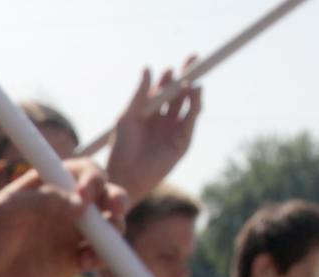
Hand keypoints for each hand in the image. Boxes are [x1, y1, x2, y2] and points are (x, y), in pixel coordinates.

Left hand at [0, 163, 129, 276]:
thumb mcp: (8, 211)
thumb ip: (45, 202)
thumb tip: (84, 206)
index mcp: (49, 184)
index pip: (84, 171)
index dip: (93, 178)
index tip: (86, 193)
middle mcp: (65, 206)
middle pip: (105, 195)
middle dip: (117, 199)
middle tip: (115, 210)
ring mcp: (70, 234)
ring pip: (108, 226)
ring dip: (113, 230)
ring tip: (96, 244)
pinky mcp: (72, 262)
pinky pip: (100, 256)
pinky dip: (103, 257)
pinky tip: (87, 262)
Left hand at [104, 63, 201, 196]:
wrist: (126, 174)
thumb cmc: (122, 146)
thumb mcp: (128, 116)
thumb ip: (140, 94)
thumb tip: (148, 68)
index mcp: (148, 112)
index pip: (162, 89)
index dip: (168, 77)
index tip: (170, 68)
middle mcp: (163, 119)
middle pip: (178, 92)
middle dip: (186, 75)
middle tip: (192, 60)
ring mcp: (174, 128)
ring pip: (187, 103)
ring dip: (191, 89)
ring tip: (191, 78)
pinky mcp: (183, 140)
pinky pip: (192, 118)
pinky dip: (195, 104)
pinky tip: (195, 92)